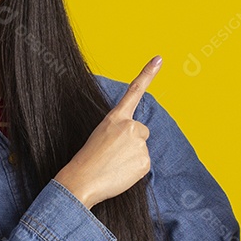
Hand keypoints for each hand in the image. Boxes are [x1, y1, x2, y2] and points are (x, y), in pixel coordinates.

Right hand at [54, 55, 162, 207]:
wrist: (81, 181)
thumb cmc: (87, 161)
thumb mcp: (101, 136)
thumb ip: (120, 133)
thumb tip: (136, 144)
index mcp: (115, 118)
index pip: (134, 92)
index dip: (148, 74)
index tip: (159, 59)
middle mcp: (130, 126)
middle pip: (141, 132)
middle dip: (132, 143)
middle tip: (113, 155)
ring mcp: (139, 143)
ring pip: (142, 150)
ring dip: (131, 158)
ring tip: (113, 165)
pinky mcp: (144, 161)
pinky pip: (143, 164)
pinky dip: (134, 170)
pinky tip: (120, 173)